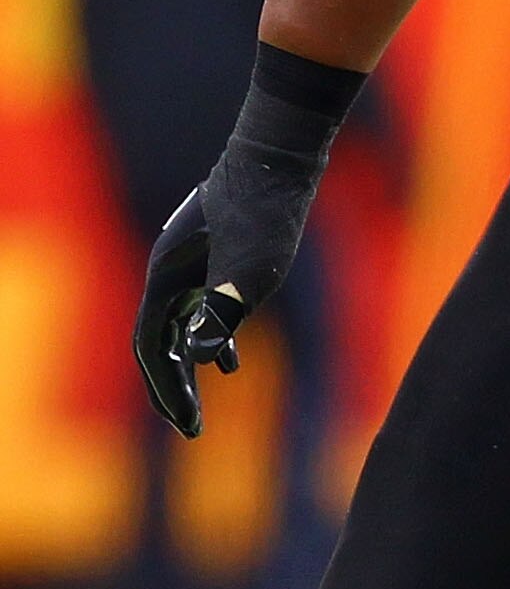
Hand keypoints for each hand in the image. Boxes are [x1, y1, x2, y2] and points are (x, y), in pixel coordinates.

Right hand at [133, 143, 318, 438]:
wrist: (279, 158)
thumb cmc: (266, 215)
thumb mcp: (250, 271)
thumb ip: (221, 314)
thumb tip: (200, 358)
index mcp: (166, 277)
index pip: (151, 346)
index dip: (166, 387)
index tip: (187, 424)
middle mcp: (168, 271)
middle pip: (157, 341)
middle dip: (172, 386)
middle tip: (191, 429)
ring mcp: (187, 264)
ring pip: (177, 327)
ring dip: (188, 367)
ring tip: (201, 409)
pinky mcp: (210, 257)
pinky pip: (198, 309)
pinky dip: (208, 339)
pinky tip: (227, 363)